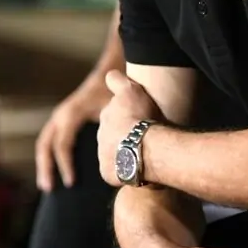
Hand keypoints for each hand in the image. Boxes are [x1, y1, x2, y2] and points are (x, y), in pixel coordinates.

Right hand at [34, 73, 109, 192]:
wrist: (108, 77)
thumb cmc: (112, 94)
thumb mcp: (113, 104)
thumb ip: (113, 121)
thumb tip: (117, 145)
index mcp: (71, 114)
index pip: (62, 143)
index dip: (65, 163)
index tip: (71, 183)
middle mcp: (60, 116)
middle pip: (46, 145)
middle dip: (46, 167)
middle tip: (49, 189)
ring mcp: (58, 119)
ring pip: (44, 145)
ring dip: (43, 165)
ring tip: (46, 187)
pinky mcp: (60, 123)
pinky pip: (49, 142)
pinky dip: (48, 159)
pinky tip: (53, 175)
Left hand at [97, 70, 163, 186]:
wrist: (145, 148)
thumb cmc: (141, 118)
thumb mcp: (131, 90)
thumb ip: (116, 80)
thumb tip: (109, 75)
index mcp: (106, 115)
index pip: (115, 115)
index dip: (127, 117)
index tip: (138, 120)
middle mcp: (101, 134)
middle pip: (114, 135)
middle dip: (124, 136)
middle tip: (143, 138)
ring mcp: (103, 154)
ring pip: (115, 153)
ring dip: (126, 153)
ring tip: (143, 154)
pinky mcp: (107, 172)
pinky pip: (116, 172)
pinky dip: (126, 170)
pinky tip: (140, 167)